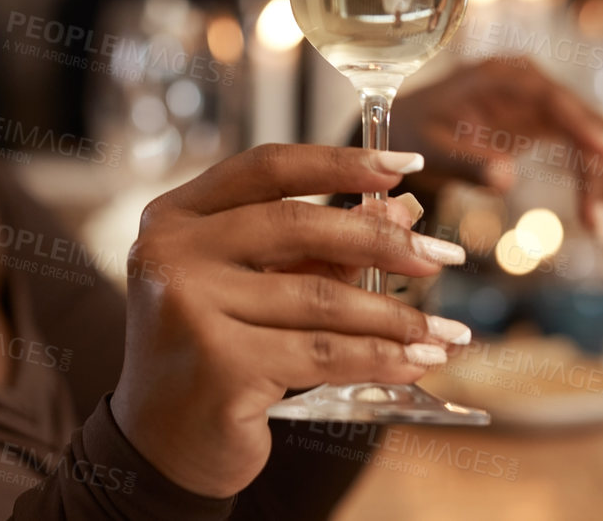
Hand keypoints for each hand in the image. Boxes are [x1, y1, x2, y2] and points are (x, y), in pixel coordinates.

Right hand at [109, 144, 473, 498]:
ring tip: (444, 331)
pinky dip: (379, 357)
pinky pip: (322, 353)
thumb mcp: (253, 287)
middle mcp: (172, 253)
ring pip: (320, 298)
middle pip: (298, 225)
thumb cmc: (211, 351)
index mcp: (175, 217)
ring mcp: (190, 308)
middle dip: (382, 240)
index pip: (266, 168)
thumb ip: (313, 249)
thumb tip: (403, 211)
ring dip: (394, 316)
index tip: (405, 165)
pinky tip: (416, 361)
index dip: (339, 161)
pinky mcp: (220, 366)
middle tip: (439, 256)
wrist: (158, 442)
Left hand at [386, 58, 602, 235]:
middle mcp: (528, 82)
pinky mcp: (544, 123)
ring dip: (600, 178)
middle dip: (599, 165)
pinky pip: (580, 149)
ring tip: (599, 226)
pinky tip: (593, 217)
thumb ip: (465, 162)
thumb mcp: (430, 148)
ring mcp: (540, 102)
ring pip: (588, 137)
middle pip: (581, 119)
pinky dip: (588, 180)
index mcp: (499, 75)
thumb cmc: (414, 131)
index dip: (585, 124)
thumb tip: (506, 180)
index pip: (552, 97)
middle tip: (602, 214)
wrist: (409, 127)